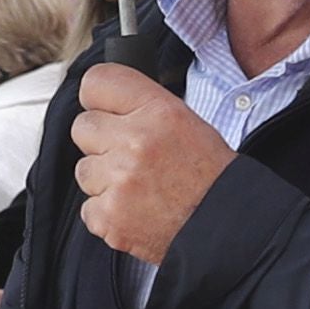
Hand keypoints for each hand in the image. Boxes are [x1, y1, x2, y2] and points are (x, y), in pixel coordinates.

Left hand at [69, 63, 232, 262]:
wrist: (226, 226)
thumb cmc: (211, 178)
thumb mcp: (188, 122)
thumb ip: (144, 108)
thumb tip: (109, 105)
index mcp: (158, 112)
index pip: (96, 82)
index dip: (97, 98)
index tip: (103, 109)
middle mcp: (136, 142)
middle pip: (83, 127)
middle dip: (101, 142)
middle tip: (129, 157)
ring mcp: (119, 181)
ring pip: (83, 170)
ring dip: (103, 180)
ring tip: (138, 188)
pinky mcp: (109, 216)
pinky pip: (89, 208)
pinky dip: (108, 213)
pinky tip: (136, 212)